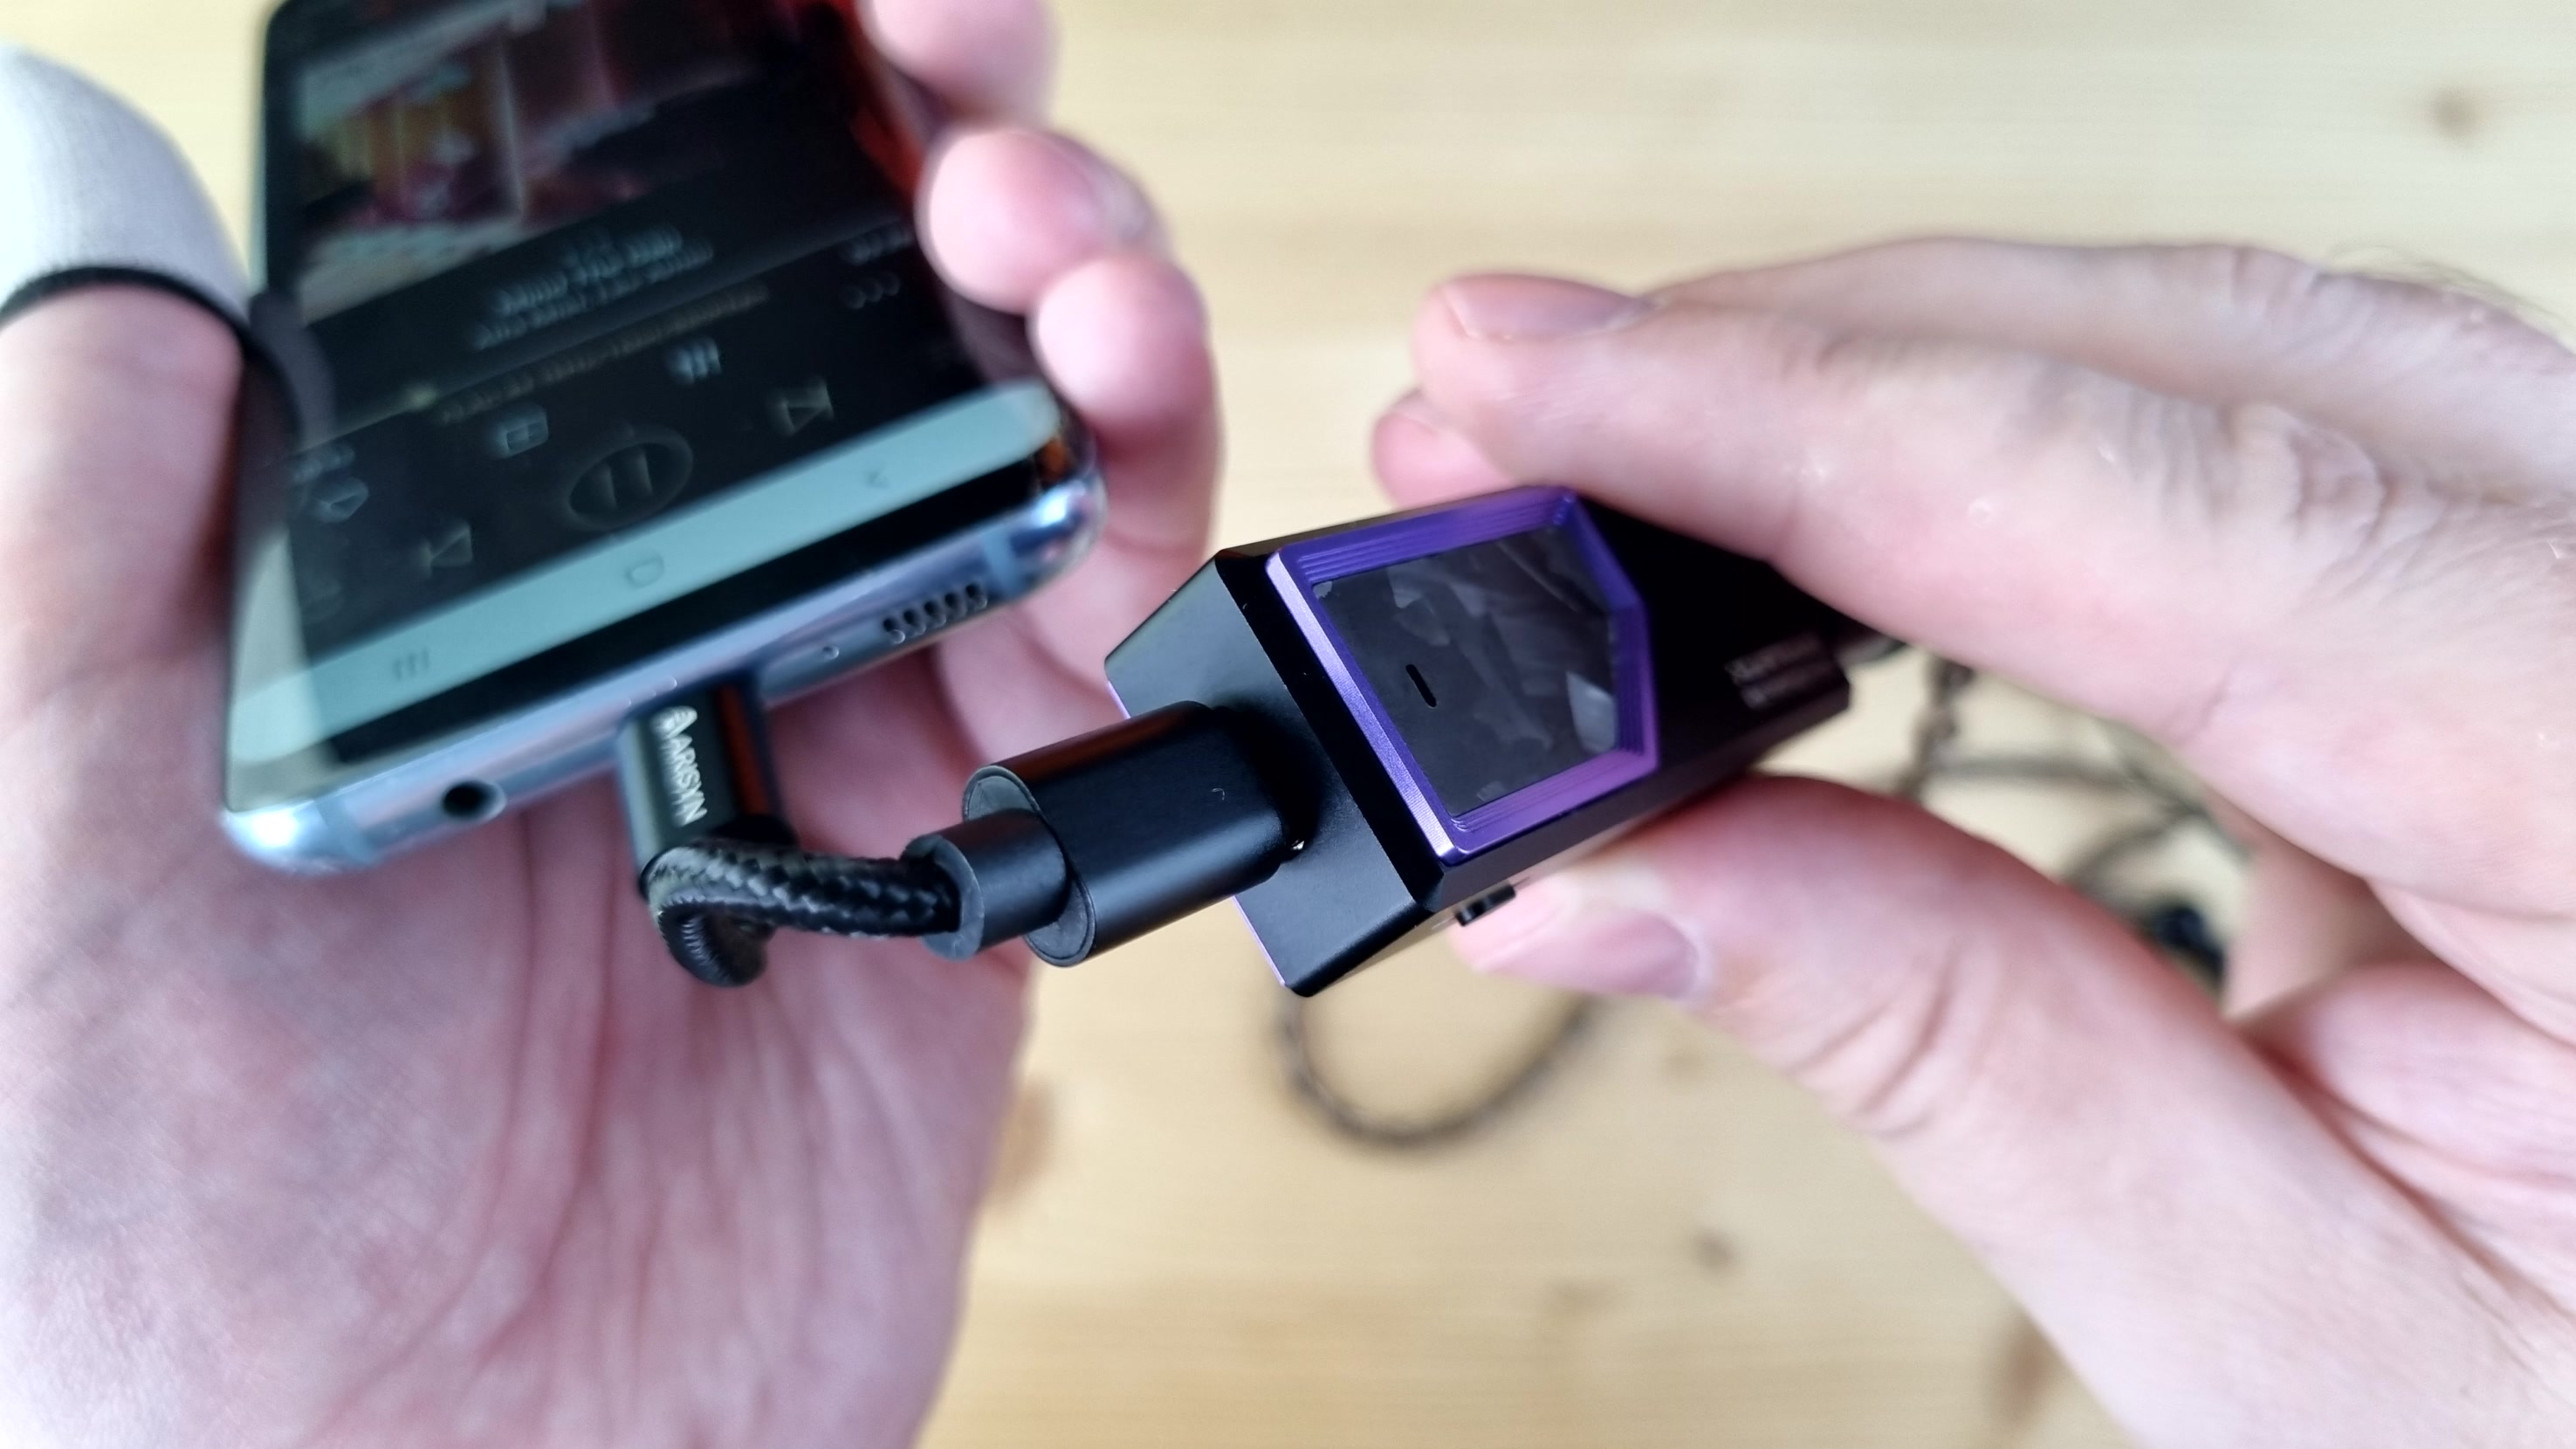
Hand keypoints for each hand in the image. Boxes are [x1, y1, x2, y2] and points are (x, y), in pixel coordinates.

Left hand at [0, 3, 1214, 1443]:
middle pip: (840, 321)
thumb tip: (120, 202)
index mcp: (442, 580)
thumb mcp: (28, 807)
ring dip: (1072, 298)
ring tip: (1065, 253)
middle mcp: (652, 632)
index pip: (597, 276)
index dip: (700, 106)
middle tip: (961, 62)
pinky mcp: (974, 881)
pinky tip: (1107, 446)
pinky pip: (1101, 662)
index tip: (779, 4)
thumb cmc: (150, 1216)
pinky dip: (1138, 521)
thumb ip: (80, 497)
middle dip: (924, 144)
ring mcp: (829, 743)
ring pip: (1006, 449)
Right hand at [1379, 244, 2575, 1445]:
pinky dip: (2003, 420)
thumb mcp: (2280, 1322)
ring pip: (2223, 345)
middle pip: (2202, 359)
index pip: (2188, 514)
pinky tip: (1835, 468)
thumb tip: (1613, 872)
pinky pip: (2256, 417)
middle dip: (1805, 360)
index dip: (1802, 426)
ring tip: (1625, 441)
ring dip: (1886, 366)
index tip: (1525, 392)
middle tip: (1508, 408)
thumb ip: (1951, 1053)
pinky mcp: (2526, 596)